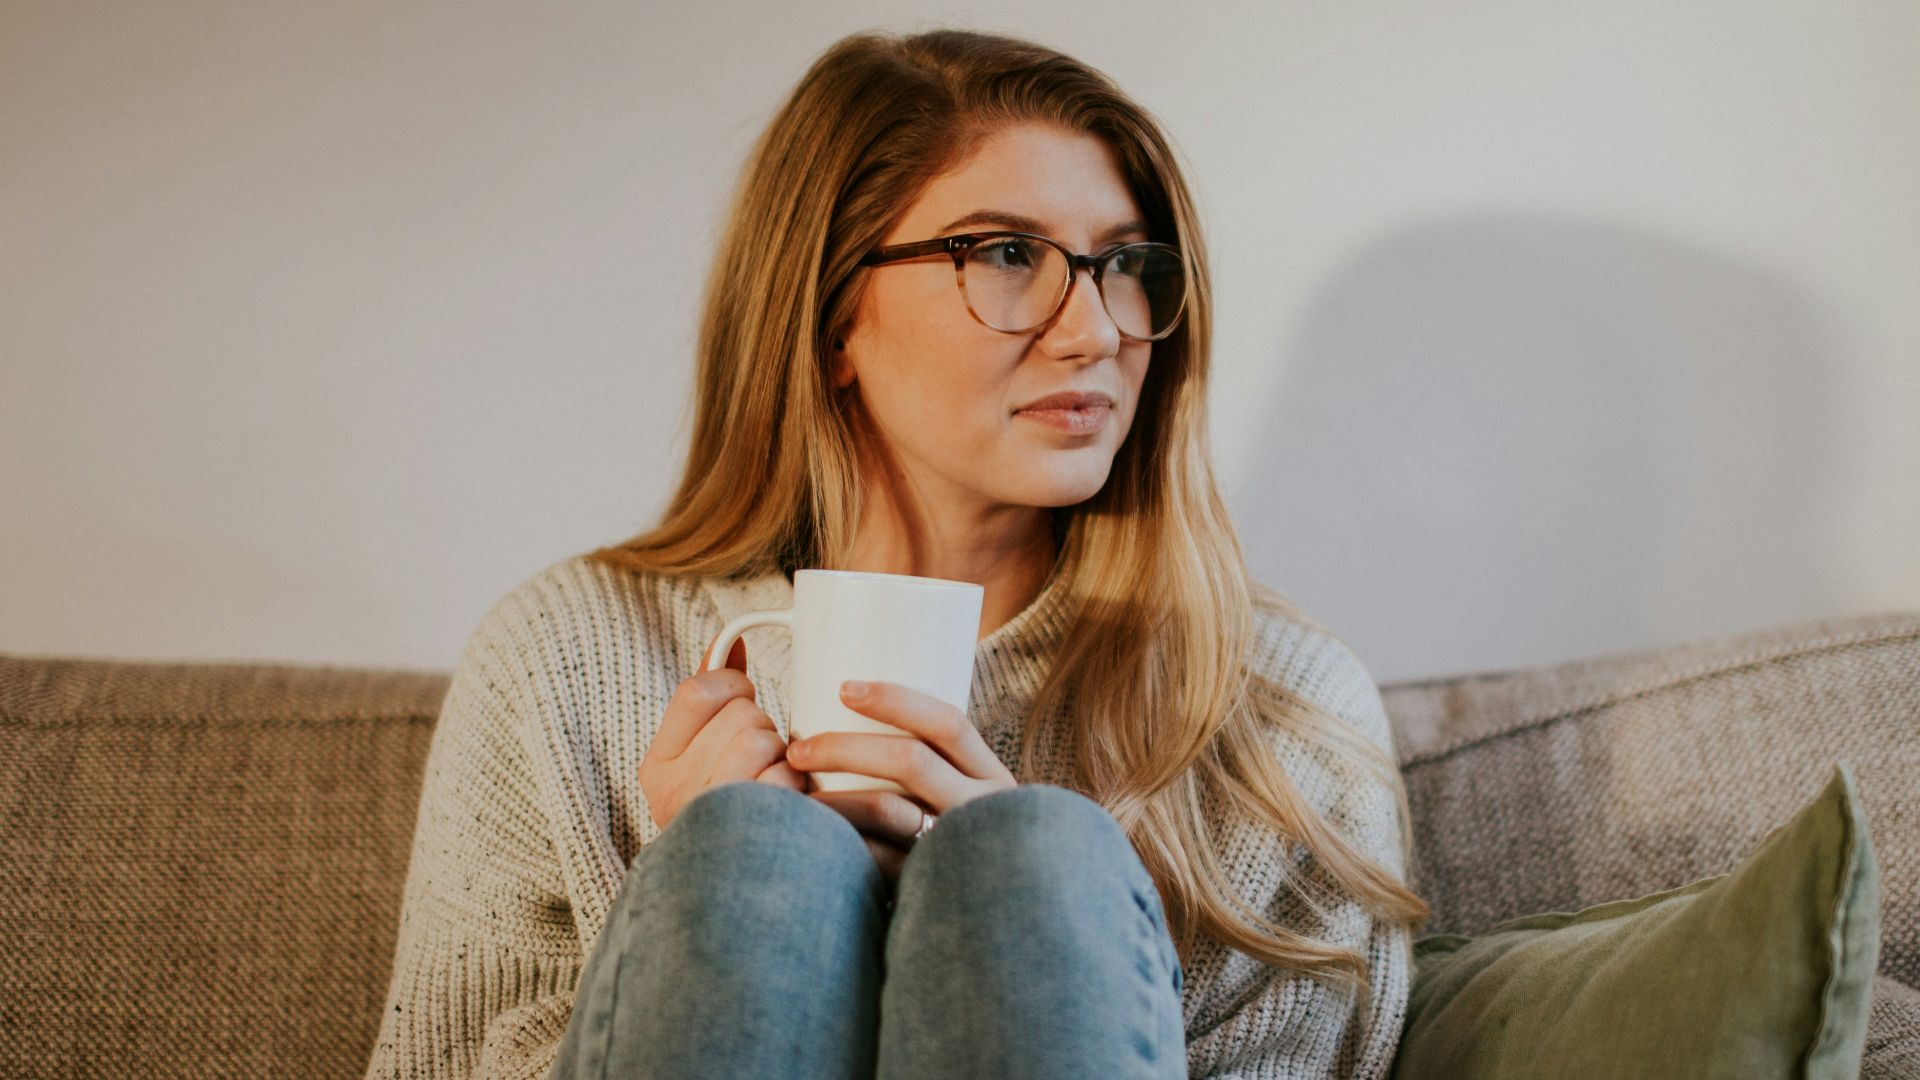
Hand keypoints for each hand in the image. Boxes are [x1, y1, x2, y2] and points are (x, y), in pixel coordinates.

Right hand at [637, 635, 806, 831]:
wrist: (734, 900)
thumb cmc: (729, 811)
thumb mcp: (701, 754)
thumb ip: (711, 697)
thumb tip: (730, 641)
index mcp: (656, 767)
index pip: (697, 691)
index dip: (734, 684)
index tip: (744, 700)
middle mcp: (673, 793)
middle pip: (741, 715)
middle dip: (763, 728)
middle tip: (761, 759)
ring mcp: (709, 817)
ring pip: (763, 740)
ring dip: (782, 757)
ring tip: (774, 783)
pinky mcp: (749, 836)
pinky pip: (785, 779)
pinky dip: (796, 788)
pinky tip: (788, 808)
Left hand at [786, 679, 1015, 890]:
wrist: (999, 919)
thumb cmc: (965, 847)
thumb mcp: (968, 802)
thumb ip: (933, 774)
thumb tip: (856, 724)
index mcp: (991, 777)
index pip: (949, 723)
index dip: (896, 699)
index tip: (844, 688)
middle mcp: (983, 809)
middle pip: (911, 759)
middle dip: (844, 747)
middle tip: (796, 749)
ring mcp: (958, 849)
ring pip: (889, 808)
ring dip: (833, 796)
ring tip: (793, 794)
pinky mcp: (931, 887)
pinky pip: (878, 861)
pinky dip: (841, 844)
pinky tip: (812, 841)